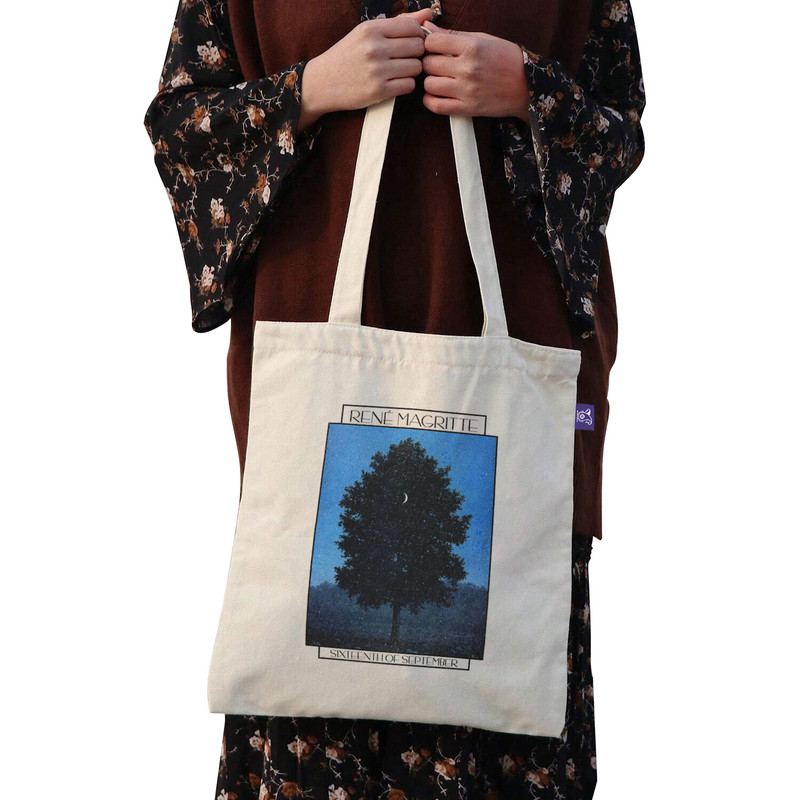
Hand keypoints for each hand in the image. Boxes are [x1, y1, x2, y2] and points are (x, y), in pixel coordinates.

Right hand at [299, 9, 433, 129]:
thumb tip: (428, 14)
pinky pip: (408, 85)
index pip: (412, 26)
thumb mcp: (367, 33)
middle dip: (417, 53)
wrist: (322, 83)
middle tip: (405, 58)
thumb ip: (398, 23)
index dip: (417, 35)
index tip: (410, 42)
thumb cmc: (347, 56)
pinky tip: (395, 83)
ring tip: (398, 71)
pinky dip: (406, 85)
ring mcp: (376, 70)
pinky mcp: (378, 91)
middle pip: (418, 47)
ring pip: (416, 67)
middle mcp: (374, 48)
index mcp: (371, 29)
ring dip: (412, 70)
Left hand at [420, 21, 530, 124]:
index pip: (432, 42)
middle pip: (429, 64)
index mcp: (472, 47)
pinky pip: (437, 106)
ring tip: (439, 80)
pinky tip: (436, 95)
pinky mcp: (468, 108)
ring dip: (430, 82)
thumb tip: (426, 27)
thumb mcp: (483, 39)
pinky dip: (430, 101)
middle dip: (430, 63)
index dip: (430, 44)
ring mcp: (467, 90)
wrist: (527, 86)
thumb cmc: (506, 59)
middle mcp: (468, 68)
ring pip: (429, 85)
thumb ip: (453, 34)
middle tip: (438, 65)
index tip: (435, 48)